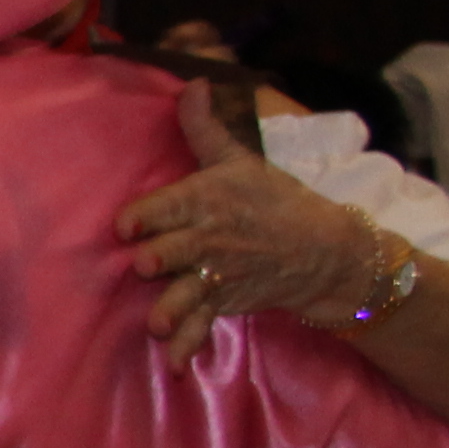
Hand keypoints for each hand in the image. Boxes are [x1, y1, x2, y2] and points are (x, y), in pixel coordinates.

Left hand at [120, 77, 384, 360]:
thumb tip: (192, 83)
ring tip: (159, 321)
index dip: (144, 217)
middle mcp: (206, 241)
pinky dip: (187, 346)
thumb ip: (207, 128)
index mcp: (204, 202)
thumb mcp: (241, 160)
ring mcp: (214, 275)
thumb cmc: (271, 199)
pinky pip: (200, 326)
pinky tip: (173, 365)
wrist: (322, 248)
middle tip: (147, 265)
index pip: (166, 208)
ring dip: (172, 307)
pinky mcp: (220, 302)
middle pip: (172, 251)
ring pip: (185, 293)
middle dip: (160, 259)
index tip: (126, 225)